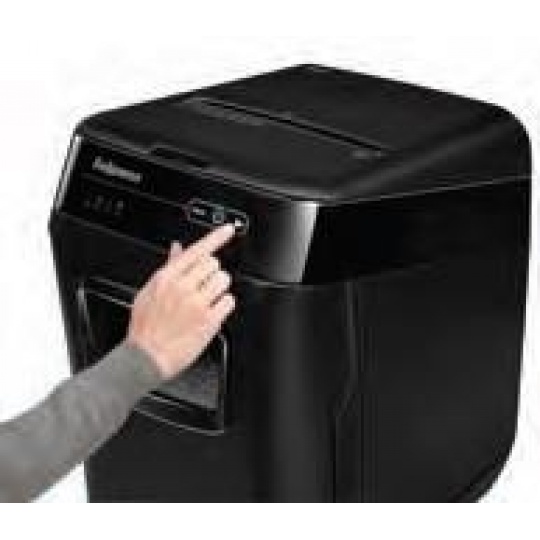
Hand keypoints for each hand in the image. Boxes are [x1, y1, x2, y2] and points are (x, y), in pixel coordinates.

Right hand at [126, 224, 235, 378]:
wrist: (146, 357)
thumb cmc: (145, 326)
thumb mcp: (149, 291)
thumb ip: (168, 268)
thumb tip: (178, 248)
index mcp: (167, 278)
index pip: (197, 250)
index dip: (216, 237)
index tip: (229, 229)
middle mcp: (183, 288)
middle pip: (214, 264)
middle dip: (211, 273)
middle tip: (202, 286)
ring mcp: (198, 304)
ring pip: (224, 280)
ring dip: (219, 288)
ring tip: (206, 300)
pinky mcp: (210, 320)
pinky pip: (229, 301)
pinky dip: (224, 305)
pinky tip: (212, 312)